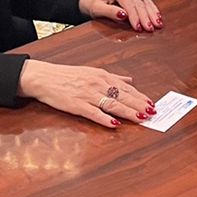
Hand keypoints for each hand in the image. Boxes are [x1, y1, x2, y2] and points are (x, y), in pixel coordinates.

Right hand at [16, 62, 154, 127]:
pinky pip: (93, 113)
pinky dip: (105, 118)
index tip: (151, 103)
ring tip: (141, 118)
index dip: (140, 96)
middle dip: (139, 105)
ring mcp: (87, 95)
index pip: (126, 88)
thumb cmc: (68, 75)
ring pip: (112, 104)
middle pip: (122, 96)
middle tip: (152, 112)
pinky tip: (115, 124)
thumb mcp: (92, 72)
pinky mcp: (76, 105)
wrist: (44, 77)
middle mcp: (97, 84)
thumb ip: (113, 77)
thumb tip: (130, 80)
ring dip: (128, 112)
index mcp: (102, 75)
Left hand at [79, 0, 162, 31]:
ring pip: (145, 2)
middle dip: (145, 17)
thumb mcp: (98, 10)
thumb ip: (110, 12)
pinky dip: (153, 10)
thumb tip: (123, 14)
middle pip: (139, 3)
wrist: (96, 1)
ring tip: (157, 24)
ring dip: (152, 14)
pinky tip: (158, 17)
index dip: (134, 16)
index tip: (138, 27)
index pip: (128, 4)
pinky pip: (148, 1)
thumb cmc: (97, 6)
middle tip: (150, 28)